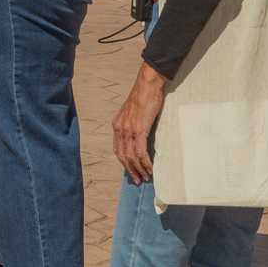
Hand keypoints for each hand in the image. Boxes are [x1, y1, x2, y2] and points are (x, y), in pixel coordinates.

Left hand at [113, 61, 167, 181]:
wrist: (147, 86)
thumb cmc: (143, 98)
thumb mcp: (134, 114)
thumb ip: (133, 126)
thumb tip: (140, 138)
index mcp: (117, 125)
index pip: (118, 149)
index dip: (124, 162)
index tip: (132, 171)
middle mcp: (119, 129)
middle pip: (123, 155)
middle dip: (131, 169)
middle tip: (139, 180)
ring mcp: (128, 130)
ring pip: (131, 156)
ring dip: (139, 168)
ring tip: (146, 177)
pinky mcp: (138, 129)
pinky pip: (140, 151)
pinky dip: (145, 162)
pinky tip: (150, 168)